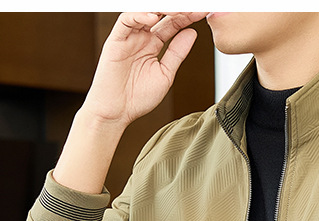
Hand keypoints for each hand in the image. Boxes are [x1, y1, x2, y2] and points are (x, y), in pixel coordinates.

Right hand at [82, 12, 207, 128]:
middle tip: (195, 8)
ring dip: (161, 10)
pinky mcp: (115, 40)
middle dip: (178, 10)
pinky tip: (154, 18)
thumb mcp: (165, 74)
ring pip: (144, 12)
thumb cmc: (137, 97)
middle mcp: (141, 37)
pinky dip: (139, 16)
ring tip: (178, 11)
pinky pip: (126, 21)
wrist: (117, 112)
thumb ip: (177, 53)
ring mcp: (128, 37)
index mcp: (153, 44)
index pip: (172, 24)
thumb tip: (192, 33)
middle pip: (160, 14)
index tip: (203, 13)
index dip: (187, 17)